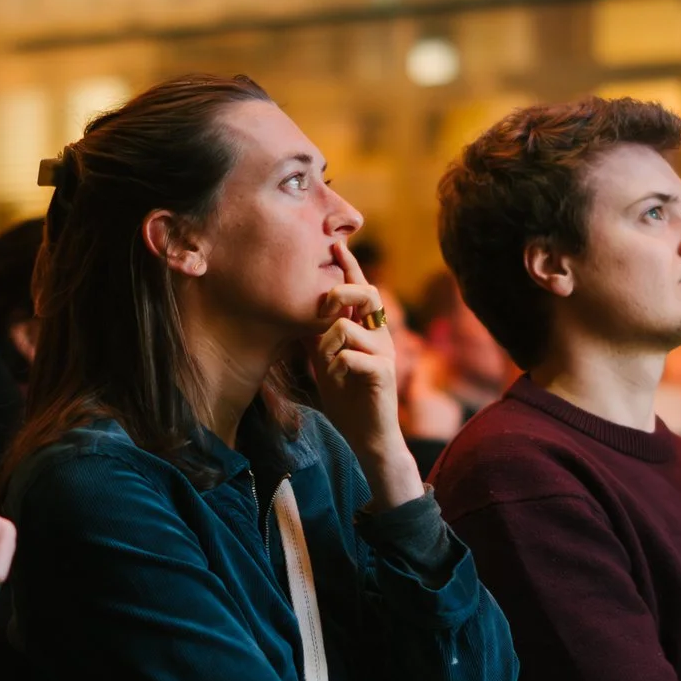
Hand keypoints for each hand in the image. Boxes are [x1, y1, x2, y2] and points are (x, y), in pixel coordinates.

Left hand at [312, 240, 422, 510]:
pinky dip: (335, 367)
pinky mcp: (383, 373)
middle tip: (323, 307)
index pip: (360, 290)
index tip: (336, 244)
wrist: (368, 436)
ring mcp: (384, 353)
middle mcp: (380, 335)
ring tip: (326, 367)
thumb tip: (296, 312)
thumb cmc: (348, 398)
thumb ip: (317, 336)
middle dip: (340, 293)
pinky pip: (350, 356)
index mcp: (367, 329)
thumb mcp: (326, 361)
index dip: (350, 266)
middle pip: (366, 294)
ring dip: (327, 346)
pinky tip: (336, 380)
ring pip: (347, 328)